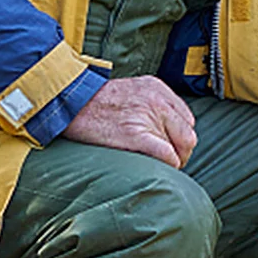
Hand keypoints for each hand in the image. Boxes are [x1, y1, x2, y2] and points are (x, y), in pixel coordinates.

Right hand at [62, 76, 196, 166]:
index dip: (180, 138)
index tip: (170, 147)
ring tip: (158, 165)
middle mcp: (158, 100)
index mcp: (157, 89)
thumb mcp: (131, 90)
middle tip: (168, 162)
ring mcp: (147, 116)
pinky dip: (168, 164)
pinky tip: (159, 169)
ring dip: (173, 160)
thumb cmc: (95, 102)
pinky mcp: (135, 134)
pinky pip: (167, 155)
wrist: (70, 101)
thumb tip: (165, 128)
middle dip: (182, 152)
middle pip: (188, 135)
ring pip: (180, 147)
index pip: (186, 120)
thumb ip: (152, 104)